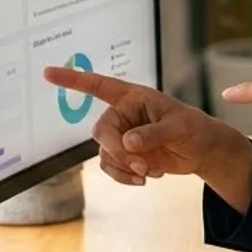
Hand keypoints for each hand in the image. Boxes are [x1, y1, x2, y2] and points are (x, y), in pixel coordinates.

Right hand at [43, 66, 250, 193]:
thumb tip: (127, 143)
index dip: (73, 79)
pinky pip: (111, 167)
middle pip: (101, 132)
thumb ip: (152, 134)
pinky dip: (124, 176)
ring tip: (148, 172)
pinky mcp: (125, 155)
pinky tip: (145, 177)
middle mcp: (123, 115)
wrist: (203, 151)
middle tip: (138, 163)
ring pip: (105, 154)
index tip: (48, 73)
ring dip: (123, 166)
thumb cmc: (195, 129)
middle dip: (116, 150)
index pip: (99, 85)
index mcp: (134, 97)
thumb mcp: (179, 127)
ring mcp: (122, 136)